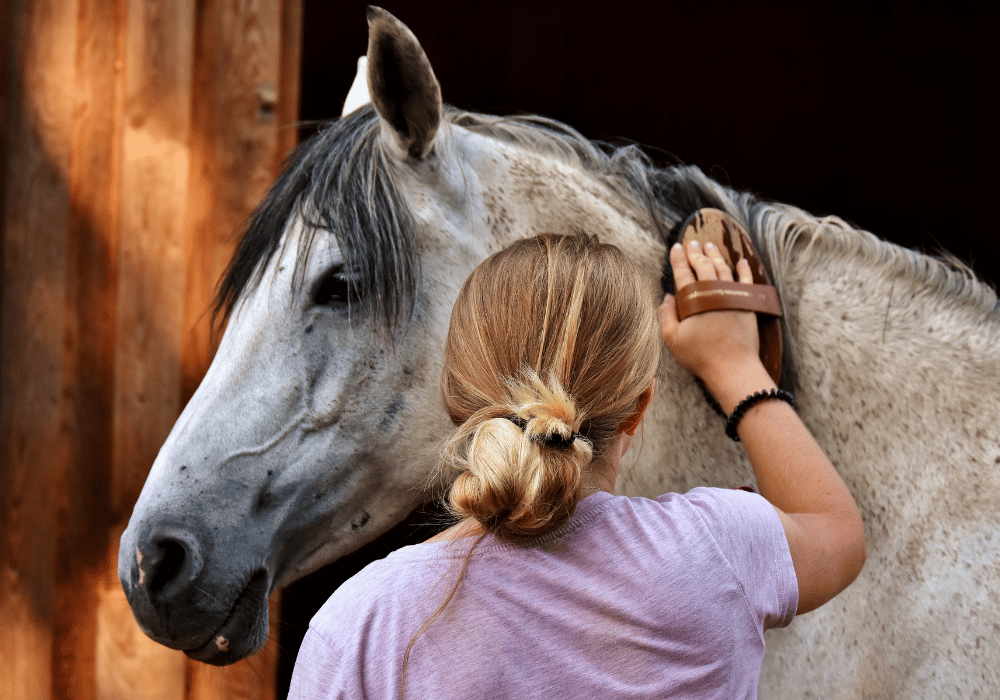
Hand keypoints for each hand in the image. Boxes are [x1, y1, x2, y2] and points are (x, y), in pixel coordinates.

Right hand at [658, 240, 764, 389]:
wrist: (733, 367)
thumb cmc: (700, 356)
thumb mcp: (673, 339)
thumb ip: (666, 315)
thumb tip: (667, 297)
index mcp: (693, 299)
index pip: (683, 272)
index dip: (679, 258)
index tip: (676, 247)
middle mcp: (713, 291)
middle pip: (704, 265)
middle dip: (696, 252)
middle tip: (691, 243)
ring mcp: (732, 295)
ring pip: (723, 268)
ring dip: (716, 255)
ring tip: (710, 246)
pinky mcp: (747, 303)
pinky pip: (746, 280)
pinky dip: (743, 269)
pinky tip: (740, 261)